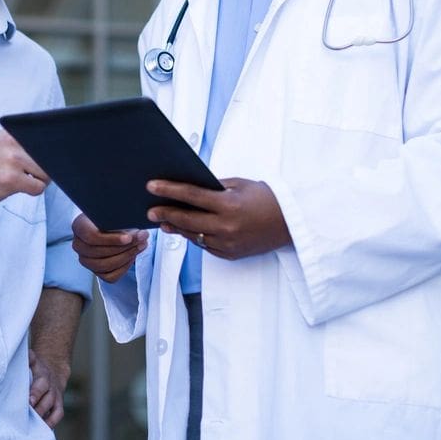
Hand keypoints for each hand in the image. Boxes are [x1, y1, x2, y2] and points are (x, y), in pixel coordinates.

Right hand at [0, 130, 48, 207]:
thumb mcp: (0, 145)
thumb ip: (22, 145)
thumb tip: (55, 155)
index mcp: (12, 132)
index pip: (46, 137)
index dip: (49, 151)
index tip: (43, 157)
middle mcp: (13, 143)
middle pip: (49, 156)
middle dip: (44, 168)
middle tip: (27, 173)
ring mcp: (12, 160)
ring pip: (46, 173)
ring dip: (38, 180)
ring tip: (20, 180)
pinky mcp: (10, 179)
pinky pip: (38, 187)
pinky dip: (32, 191)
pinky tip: (15, 188)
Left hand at [28, 349, 69, 427]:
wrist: (52, 373)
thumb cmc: (35, 369)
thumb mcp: (32, 361)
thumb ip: (28, 358)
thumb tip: (25, 354)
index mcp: (43, 376)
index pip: (41, 384)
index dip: (36, 393)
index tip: (29, 401)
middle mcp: (51, 387)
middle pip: (48, 399)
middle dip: (39, 407)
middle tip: (29, 415)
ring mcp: (56, 397)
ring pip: (53, 408)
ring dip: (43, 416)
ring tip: (32, 425)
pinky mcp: (58, 406)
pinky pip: (58, 415)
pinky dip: (51, 423)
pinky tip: (42, 429)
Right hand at [71, 214, 147, 281]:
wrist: (109, 225)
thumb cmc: (110, 217)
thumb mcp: (112, 213)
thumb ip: (119, 219)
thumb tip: (135, 229)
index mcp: (79, 227)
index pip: (91, 237)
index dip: (111, 239)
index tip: (128, 237)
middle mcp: (78, 245)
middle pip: (99, 252)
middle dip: (124, 247)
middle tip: (141, 239)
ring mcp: (86, 261)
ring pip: (105, 265)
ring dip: (127, 256)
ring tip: (141, 245)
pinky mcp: (96, 272)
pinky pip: (111, 276)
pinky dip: (124, 267)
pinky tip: (132, 256)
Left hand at [146, 178, 290, 259]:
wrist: (290, 223)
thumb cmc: (266, 199)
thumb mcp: (240, 185)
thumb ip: (214, 188)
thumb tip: (188, 189)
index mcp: (229, 205)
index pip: (191, 196)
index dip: (169, 190)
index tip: (151, 186)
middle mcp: (226, 227)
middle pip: (187, 220)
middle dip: (165, 213)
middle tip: (150, 210)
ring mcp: (227, 243)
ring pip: (193, 235)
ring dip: (177, 227)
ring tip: (163, 220)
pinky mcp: (230, 254)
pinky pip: (205, 245)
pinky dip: (194, 236)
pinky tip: (184, 229)